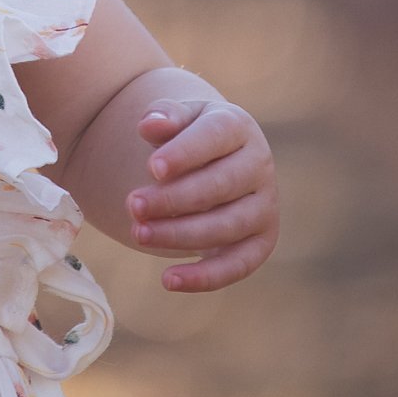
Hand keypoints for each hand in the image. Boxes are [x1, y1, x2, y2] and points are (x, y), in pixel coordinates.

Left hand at [126, 99, 278, 291]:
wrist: (215, 159)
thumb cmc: (189, 137)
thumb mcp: (178, 119)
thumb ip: (164, 117)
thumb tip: (150, 125)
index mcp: (237, 127)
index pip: (214, 137)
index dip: (185, 154)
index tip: (152, 168)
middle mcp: (258, 166)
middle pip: (220, 186)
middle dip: (174, 199)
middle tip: (133, 205)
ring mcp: (264, 206)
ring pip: (227, 227)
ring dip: (180, 234)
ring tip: (138, 233)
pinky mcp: (261, 242)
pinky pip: (238, 265)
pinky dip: (205, 277)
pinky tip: (168, 279)